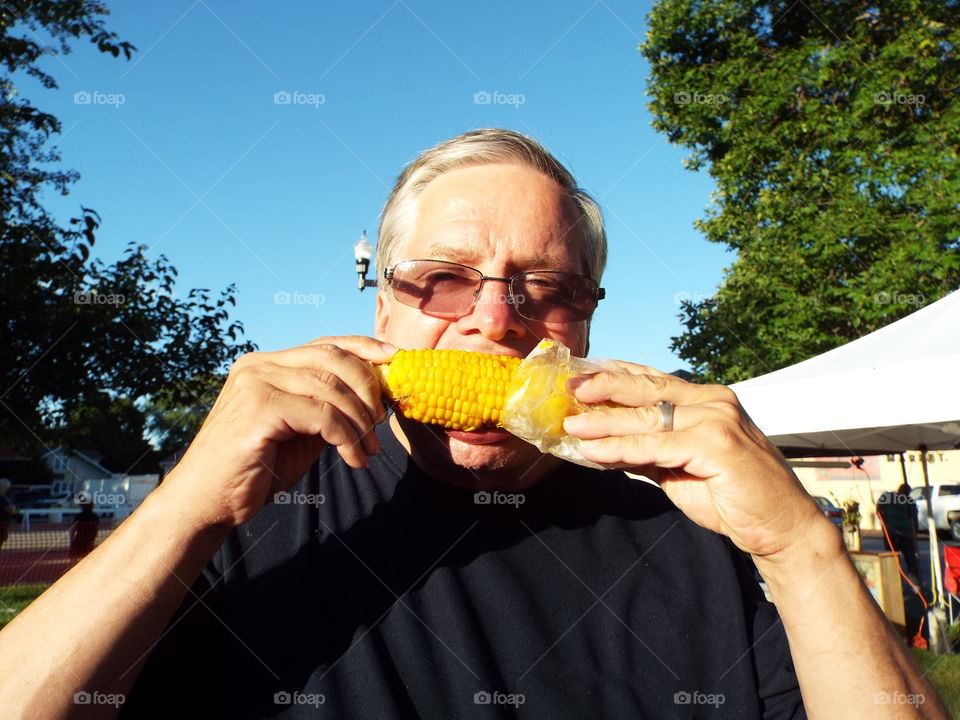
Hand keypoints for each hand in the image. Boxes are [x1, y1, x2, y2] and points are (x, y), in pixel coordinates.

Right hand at [164, 336, 395, 528]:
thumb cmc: (254, 468)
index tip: (396, 361)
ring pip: (332, 388)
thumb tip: (376, 395)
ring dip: (360, 421)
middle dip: (368, 388)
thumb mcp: (300, 429)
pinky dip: (347, 438)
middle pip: (334, 358)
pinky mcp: (259, 409)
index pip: (327, 343)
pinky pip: (323, 416)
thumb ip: (327, 406)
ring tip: (369, 449)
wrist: (205, 502)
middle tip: (380, 423)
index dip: (366, 348)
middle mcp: (260, 365)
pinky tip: (354, 460)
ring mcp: (256, 383)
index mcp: (268, 363)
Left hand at [562, 362, 824, 558]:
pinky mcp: (716, 445)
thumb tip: (606, 442)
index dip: (615, 376)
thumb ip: (649, 449)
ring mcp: (717, 420)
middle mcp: (713, 401)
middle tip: (569, 387)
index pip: (653, 380)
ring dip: (604, 422)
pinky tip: (594, 453)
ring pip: (648, 417)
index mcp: (707, 400)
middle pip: (647, 389)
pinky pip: (656, 445)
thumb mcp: (680, 467)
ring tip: (572, 425)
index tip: (580, 376)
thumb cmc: (731, 497)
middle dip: (604, 387)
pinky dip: (621, 448)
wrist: (779, 528)